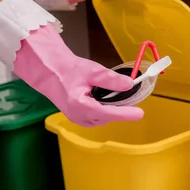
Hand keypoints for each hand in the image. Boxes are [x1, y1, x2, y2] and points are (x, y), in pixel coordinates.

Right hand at [13, 23, 143, 126]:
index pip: (109, 113)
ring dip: (110, 110)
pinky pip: (96, 118)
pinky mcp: (78, 119)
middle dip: (119, 109)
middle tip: (129, 96)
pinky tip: (102, 99)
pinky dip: (103, 111)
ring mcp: (77, 119)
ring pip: (103, 119)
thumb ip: (111, 79)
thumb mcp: (92, 71)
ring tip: (112, 95)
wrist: (50, 73)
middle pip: (108, 117)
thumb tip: (130, 85)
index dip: (126, 114)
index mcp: (80, 105)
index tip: (140, 113)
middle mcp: (78, 117)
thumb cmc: (68, 70)